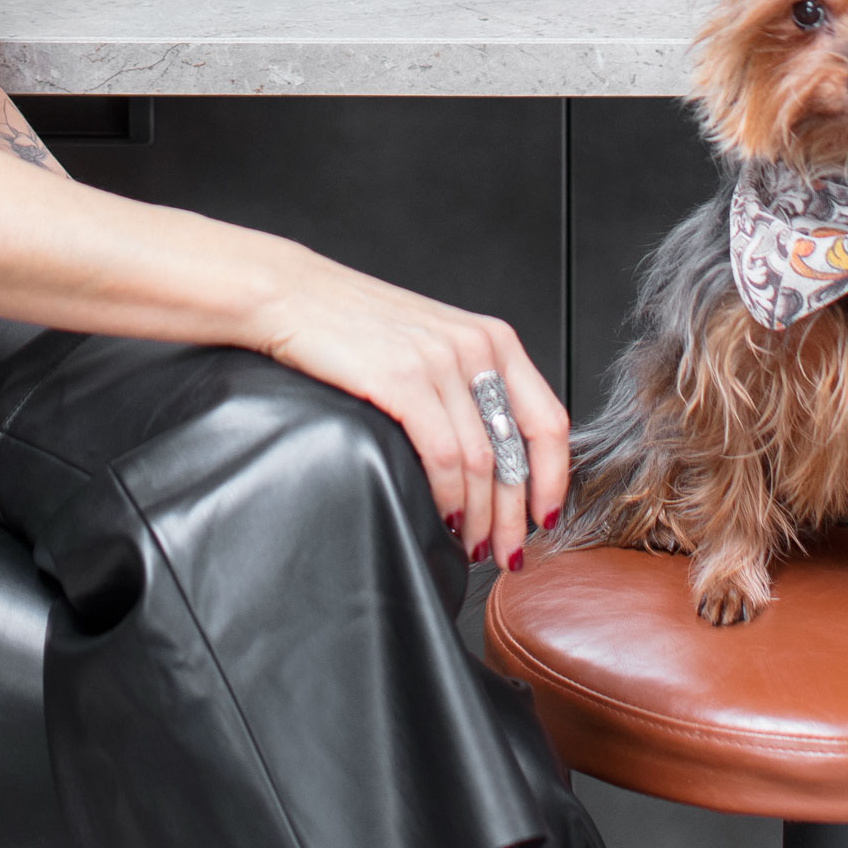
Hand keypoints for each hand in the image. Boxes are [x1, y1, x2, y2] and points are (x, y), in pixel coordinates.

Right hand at [243, 252, 568, 568]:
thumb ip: (469, 384)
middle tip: (508, 553)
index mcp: (493, 339)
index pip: (549, 421)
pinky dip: (448, 498)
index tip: (545, 517)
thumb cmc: (356, 323)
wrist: (293, 294)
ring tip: (472, 545)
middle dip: (516, 516)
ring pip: (482, 464)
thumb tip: (493, 458)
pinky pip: (443, 458)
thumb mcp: (432, 341)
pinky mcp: (402, 381)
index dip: (553, 480)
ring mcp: (440, 364)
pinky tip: (443, 517)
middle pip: (517, 453)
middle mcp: (475, 348)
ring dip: (482, 517)